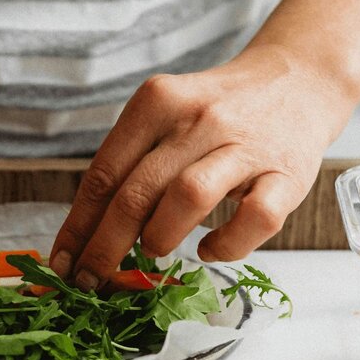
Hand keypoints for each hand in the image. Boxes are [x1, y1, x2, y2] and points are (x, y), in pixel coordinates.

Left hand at [49, 45, 355, 288]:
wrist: (297, 81)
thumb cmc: (216, 113)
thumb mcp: (164, 118)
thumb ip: (129, 165)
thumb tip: (84, 236)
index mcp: (158, 101)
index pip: (103, 173)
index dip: (77, 227)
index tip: (62, 263)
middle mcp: (199, 118)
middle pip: (136, 192)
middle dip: (104, 247)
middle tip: (90, 278)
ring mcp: (246, 146)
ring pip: (189, 196)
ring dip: (160, 236)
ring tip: (153, 250)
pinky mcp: (288, 175)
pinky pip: (254, 219)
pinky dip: (226, 245)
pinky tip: (208, 251)